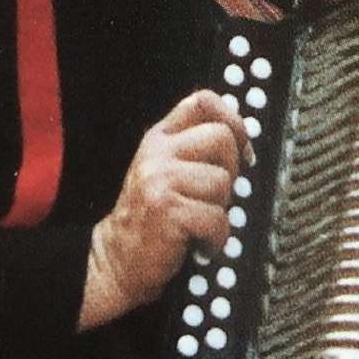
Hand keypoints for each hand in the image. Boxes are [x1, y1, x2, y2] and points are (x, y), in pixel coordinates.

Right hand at [77, 89, 253, 330]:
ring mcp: (160, 179)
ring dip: (220, 210)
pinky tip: (200, 244)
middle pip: (221, 137)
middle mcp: (158, 152)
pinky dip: (216, 239)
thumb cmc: (151, 216)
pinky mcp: (168, 210)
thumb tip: (240, 136)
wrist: (117, 258)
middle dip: (231, 169)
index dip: (232, 120)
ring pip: (222, 181)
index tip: (242, 149)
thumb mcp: (163, 168)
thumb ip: (191, 147)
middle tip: (217, 194)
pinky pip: (217, 218)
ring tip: (200, 222)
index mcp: (160, 137)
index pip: (202, 101)